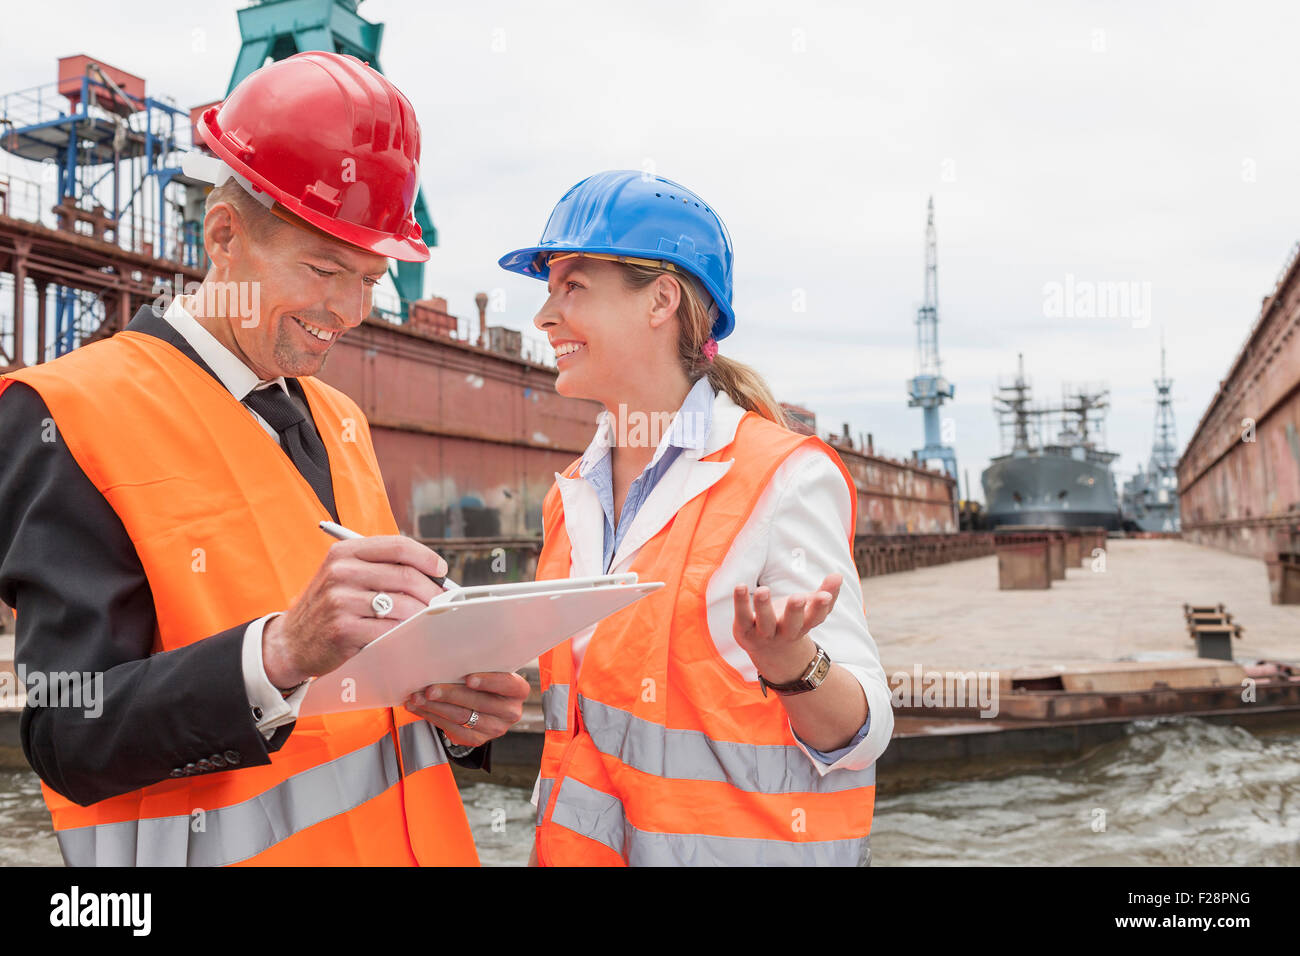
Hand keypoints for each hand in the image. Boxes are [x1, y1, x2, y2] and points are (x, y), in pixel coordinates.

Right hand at [263, 535, 448, 687]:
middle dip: (431, 590)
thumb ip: (380, 568)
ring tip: (429, 619)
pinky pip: (390, 629)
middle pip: (405, 575)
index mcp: (345, 553)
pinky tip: (410, 635)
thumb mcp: (344, 576)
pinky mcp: (344, 629)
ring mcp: (341, 600)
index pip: (398, 546)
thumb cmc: (329, 608)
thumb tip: (431, 573)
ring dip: (423, 614)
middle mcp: (341, 572)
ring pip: (402, 604)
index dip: (426, 557)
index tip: (441, 570)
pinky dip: (407, 633)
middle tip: (441, 602)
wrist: (291, 642)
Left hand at [403, 671, 530, 747]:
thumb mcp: (489, 670)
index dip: (488, 681)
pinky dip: (433, 717)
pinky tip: (420, 708)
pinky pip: (453, 729)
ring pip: (462, 717)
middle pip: (479, 702)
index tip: (468, 678)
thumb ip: (478, 664)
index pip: (506, 684)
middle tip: (430, 689)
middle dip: (451, 694)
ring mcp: (495, 728)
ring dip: (436, 707)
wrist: (485, 704)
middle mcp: (510, 711)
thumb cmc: (485, 680)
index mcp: (517, 690)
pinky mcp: (478, 739)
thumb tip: (447, 654)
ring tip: (417, 697)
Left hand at [732, 574, 842, 683]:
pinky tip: (741, 586)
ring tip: (764, 590)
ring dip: (764, 607)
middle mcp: (785, 632)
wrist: (769, 651)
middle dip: (795, 611)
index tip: (825, 596)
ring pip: (765, 623)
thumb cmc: (793, 621)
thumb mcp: (810, 608)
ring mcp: (765, 634)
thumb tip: (838, 575)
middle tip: (798, 597)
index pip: (815, 618)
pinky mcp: (745, 631)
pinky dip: (741, 603)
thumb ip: (826, 593)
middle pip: (792, 625)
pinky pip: (742, 617)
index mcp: (804, 625)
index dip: (821, 608)